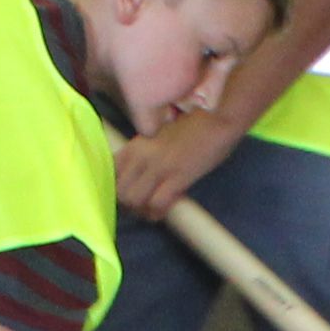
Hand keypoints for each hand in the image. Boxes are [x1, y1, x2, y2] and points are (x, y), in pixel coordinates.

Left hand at [115, 108, 240, 219]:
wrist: (218, 118)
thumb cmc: (194, 125)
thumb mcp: (159, 134)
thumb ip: (146, 150)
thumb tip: (139, 173)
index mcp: (136, 143)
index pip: (111, 171)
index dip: (117, 187)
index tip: (128, 193)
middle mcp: (142, 155)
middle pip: (120, 191)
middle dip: (129, 204)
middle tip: (140, 207)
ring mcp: (159, 166)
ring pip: (134, 200)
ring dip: (142, 211)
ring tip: (151, 211)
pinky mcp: (177, 176)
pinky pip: (157, 204)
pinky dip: (158, 212)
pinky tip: (164, 211)